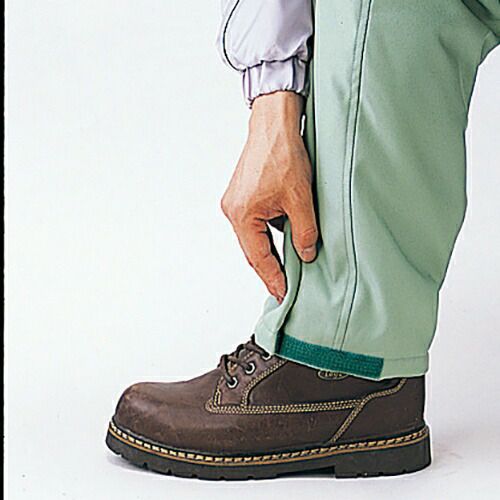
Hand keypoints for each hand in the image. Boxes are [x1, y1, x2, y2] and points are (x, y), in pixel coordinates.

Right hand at [221, 91, 317, 302]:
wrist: (274, 123)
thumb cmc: (282, 153)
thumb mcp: (301, 198)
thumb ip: (304, 232)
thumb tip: (307, 254)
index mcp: (243, 215)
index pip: (259, 258)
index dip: (273, 279)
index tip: (283, 295)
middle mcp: (233, 211)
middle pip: (252, 251)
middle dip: (269, 269)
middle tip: (284, 288)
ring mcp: (235, 202)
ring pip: (253, 237)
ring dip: (269, 251)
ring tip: (287, 267)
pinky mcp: (242, 195)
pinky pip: (254, 223)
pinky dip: (268, 234)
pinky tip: (283, 237)